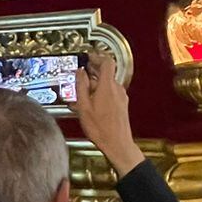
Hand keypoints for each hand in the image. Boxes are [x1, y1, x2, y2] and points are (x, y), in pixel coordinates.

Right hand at [73, 51, 142, 176]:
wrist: (117, 144)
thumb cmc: (100, 128)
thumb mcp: (83, 106)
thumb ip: (81, 86)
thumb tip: (80, 72)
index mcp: (107, 86)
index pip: (107, 62)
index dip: (97, 57)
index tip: (87, 57)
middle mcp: (117, 89)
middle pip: (106, 72)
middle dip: (93, 71)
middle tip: (82, 72)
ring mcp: (121, 97)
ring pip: (107, 83)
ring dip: (96, 83)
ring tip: (83, 91)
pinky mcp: (122, 105)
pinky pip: (110, 93)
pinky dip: (101, 92)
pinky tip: (91, 102)